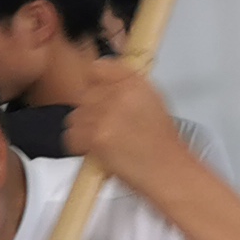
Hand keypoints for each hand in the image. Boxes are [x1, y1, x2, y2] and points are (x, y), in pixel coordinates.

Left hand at [59, 58, 186, 183]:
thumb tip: (102, 85)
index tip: (98, 96)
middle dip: (89, 111)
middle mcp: (119, 94)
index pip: (98, 68)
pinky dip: (79, 144)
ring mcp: (105, 114)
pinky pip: (71, 135)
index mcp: (135, 82)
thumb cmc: (162, 144)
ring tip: (102, 139)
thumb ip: (125, 89)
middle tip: (103, 125)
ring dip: (83, 127)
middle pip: (83, 94)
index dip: (95, 85)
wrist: (168, 171)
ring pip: (75, 115)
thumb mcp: (151, 102)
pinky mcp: (96, 136)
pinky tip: (96, 150)